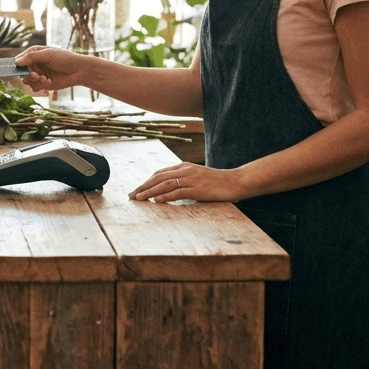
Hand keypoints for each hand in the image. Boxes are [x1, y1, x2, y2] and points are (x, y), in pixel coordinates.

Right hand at [14, 46, 90, 91]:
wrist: (79, 71)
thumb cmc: (65, 58)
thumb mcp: (48, 54)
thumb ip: (32, 57)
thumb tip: (16, 62)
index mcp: (34, 54)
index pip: (20, 59)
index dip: (18, 65)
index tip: (20, 70)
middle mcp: (35, 64)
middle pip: (21, 72)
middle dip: (28, 75)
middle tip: (36, 75)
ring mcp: (38, 74)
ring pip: (27, 81)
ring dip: (35, 81)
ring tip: (45, 79)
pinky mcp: (43, 83)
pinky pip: (34, 87)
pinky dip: (40, 86)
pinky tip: (49, 82)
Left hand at [130, 162, 248, 202]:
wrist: (237, 181)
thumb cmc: (219, 182)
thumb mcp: (199, 177)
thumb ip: (185, 180)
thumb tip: (171, 190)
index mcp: (185, 167)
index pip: (160, 173)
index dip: (147, 181)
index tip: (137, 189)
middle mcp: (185, 170)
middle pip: (158, 177)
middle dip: (143, 186)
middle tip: (131, 195)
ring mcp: (191, 179)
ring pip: (164, 184)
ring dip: (149, 192)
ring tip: (139, 198)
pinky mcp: (197, 189)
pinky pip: (177, 192)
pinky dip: (165, 196)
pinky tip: (156, 201)